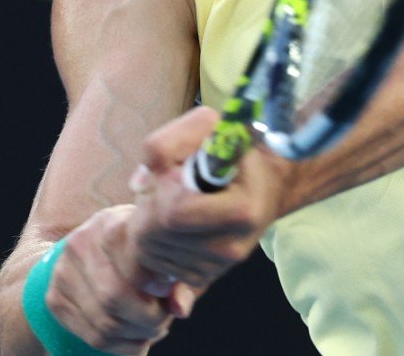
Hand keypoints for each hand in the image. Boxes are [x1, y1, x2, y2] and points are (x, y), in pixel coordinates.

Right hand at [43, 205, 192, 354]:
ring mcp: (63, 272)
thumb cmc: (143, 249)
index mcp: (111, 223)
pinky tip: (136, 337)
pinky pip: (91, 336)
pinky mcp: (55, 298)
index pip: (133, 265)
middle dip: (148, 319)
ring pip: (104, 323)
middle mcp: (80, 244)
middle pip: (114, 297)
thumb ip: (180, 280)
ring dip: (136, 336)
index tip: (167, 292)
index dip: (156, 290)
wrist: (97, 245)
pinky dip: (121, 346)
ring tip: (153, 328)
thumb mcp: (165, 253)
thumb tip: (180, 309)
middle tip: (164, 319)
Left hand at [127, 106, 293, 290]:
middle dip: (146, 208)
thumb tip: (138, 184)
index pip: (173, 213)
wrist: (265, 184)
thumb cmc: (234, 150)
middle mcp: (232, 247)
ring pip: (152, 254)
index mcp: (240, 211)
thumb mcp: (207, 126)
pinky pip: (159, 268)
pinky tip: (172, 225)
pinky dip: (155, 246)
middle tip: (160, 187)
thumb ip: (166, 143)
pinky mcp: (207, 276)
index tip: (169, 174)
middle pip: (157, 236)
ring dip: (147, 226)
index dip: (158, 192)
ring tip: (168, 203)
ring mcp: (219, 267)